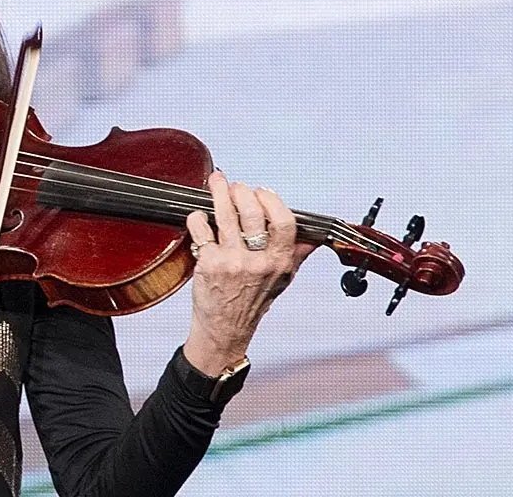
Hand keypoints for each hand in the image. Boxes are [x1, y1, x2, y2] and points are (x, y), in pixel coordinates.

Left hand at [182, 171, 315, 376]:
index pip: (284, 222)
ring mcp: (230, 262)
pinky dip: (197, 217)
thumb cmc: (253, 302)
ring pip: (224, 215)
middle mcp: (256, 262)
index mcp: (279, 262)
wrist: (224, 329)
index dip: (272, 200)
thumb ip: (296, 255)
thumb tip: (314, 236)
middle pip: (251, 211)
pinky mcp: (207, 264)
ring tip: (216, 182)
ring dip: (218, 192)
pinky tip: (200, 216)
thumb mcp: (282, 280)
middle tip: (235, 186)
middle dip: (240, 191)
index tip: (262, 191)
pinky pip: (200, 228)